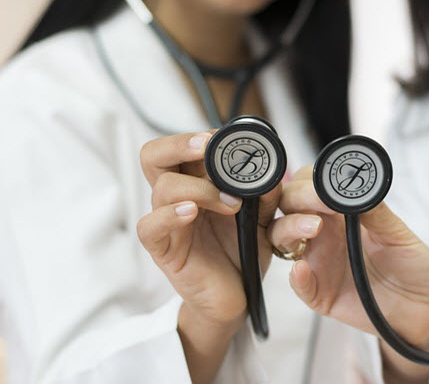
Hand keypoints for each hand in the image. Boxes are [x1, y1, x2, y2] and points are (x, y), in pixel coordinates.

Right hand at [136, 132, 279, 382]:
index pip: (180, 146)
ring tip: (231, 205)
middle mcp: (176, 197)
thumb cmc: (242, 250)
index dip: (197, 136)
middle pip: (153, 155)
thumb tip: (276, 168)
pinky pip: (150, 226)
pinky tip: (190, 213)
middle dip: (180, 144)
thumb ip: (266, 193)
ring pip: (162, 188)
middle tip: (208, 146)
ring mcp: (167, 222)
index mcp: (196, 182)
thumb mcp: (262, 218)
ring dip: (199, 189)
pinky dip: (169, 215)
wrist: (236, 295)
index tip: (223, 137)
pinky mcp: (163, 249)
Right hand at [269, 166, 428, 352]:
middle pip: (290, 207)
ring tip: (312, 228)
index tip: (326, 185)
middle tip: (317, 202)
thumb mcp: (399, 235)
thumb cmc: (415, 267)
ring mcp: (319, 262)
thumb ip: (375, 212)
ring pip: (283, 239)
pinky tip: (303, 269)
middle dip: (297, 199)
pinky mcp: (320, 293)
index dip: (312, 182)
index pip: (310, 187)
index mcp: (341, 214)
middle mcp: (324, 234)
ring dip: (291, 228)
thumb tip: (356, 186)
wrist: (428, 308)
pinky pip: (299, 284)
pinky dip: (297, 277)